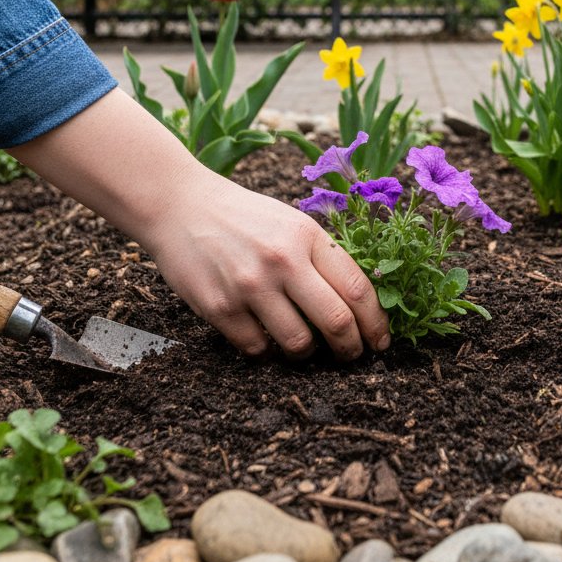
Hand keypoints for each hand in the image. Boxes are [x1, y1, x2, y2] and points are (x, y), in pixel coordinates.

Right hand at [146, 168, 390, 359]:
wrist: (181, 206)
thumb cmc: (244, 217)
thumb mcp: (292, 223)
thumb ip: (322, 257)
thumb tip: (360, 306)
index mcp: (307, 236)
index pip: (358, 288)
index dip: (376, 323)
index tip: (380, 341)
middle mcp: (283, 260)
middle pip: (337, 322)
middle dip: (351, 348)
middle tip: (351, 355)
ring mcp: (250, 285)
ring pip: (298, 344)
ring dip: (306, 353)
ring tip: (303, 344)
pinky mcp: (220, 307)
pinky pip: (257, 349)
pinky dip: (265, 350)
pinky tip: (263, 334)